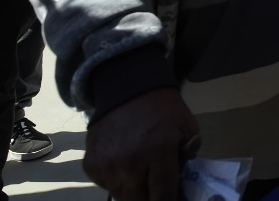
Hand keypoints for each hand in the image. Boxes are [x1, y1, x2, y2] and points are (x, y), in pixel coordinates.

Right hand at [83, 88, 199, 200]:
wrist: (127, 88)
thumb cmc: (163, 109)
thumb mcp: (187, 127)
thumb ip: (188, 157)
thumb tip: (183, 184)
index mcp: (158, 152)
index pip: (162, 197)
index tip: (171, 199)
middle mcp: (130, 162)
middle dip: (150, 198)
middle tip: (156, 188)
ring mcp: (107, 164)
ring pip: (121, 196)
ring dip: (132, 190)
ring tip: (140, 173)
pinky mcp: (90, 164)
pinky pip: (105, 185)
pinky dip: (115, 181)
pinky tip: (124, 165)